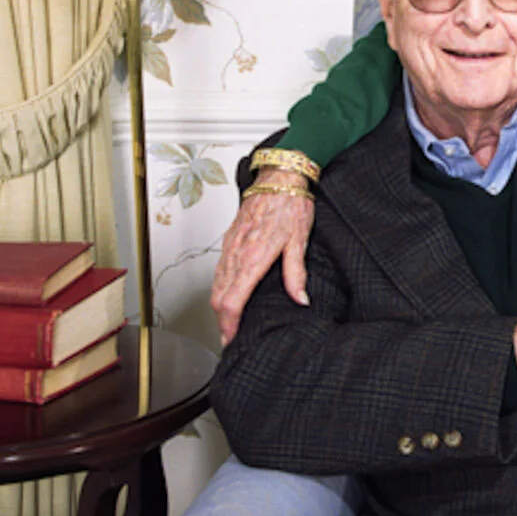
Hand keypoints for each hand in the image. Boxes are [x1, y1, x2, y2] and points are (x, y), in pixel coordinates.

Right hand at [210, 171, 315, 343]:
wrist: (279, 176)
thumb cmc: (291, 204)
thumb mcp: (299, 241)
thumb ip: (296, 273)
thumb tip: (300, 299)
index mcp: (253, 257)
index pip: (232, 301)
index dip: (229, 325)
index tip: (232, 339)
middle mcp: (236, 253)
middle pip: (218, 297)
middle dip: (221, 322)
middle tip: (230, 338)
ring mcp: (230, 246)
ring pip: (216, 284)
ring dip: (219, 306)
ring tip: (229, 323)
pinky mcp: (230, 238)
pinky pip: (219, 269)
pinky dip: (220, 288)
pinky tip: (228, 293)